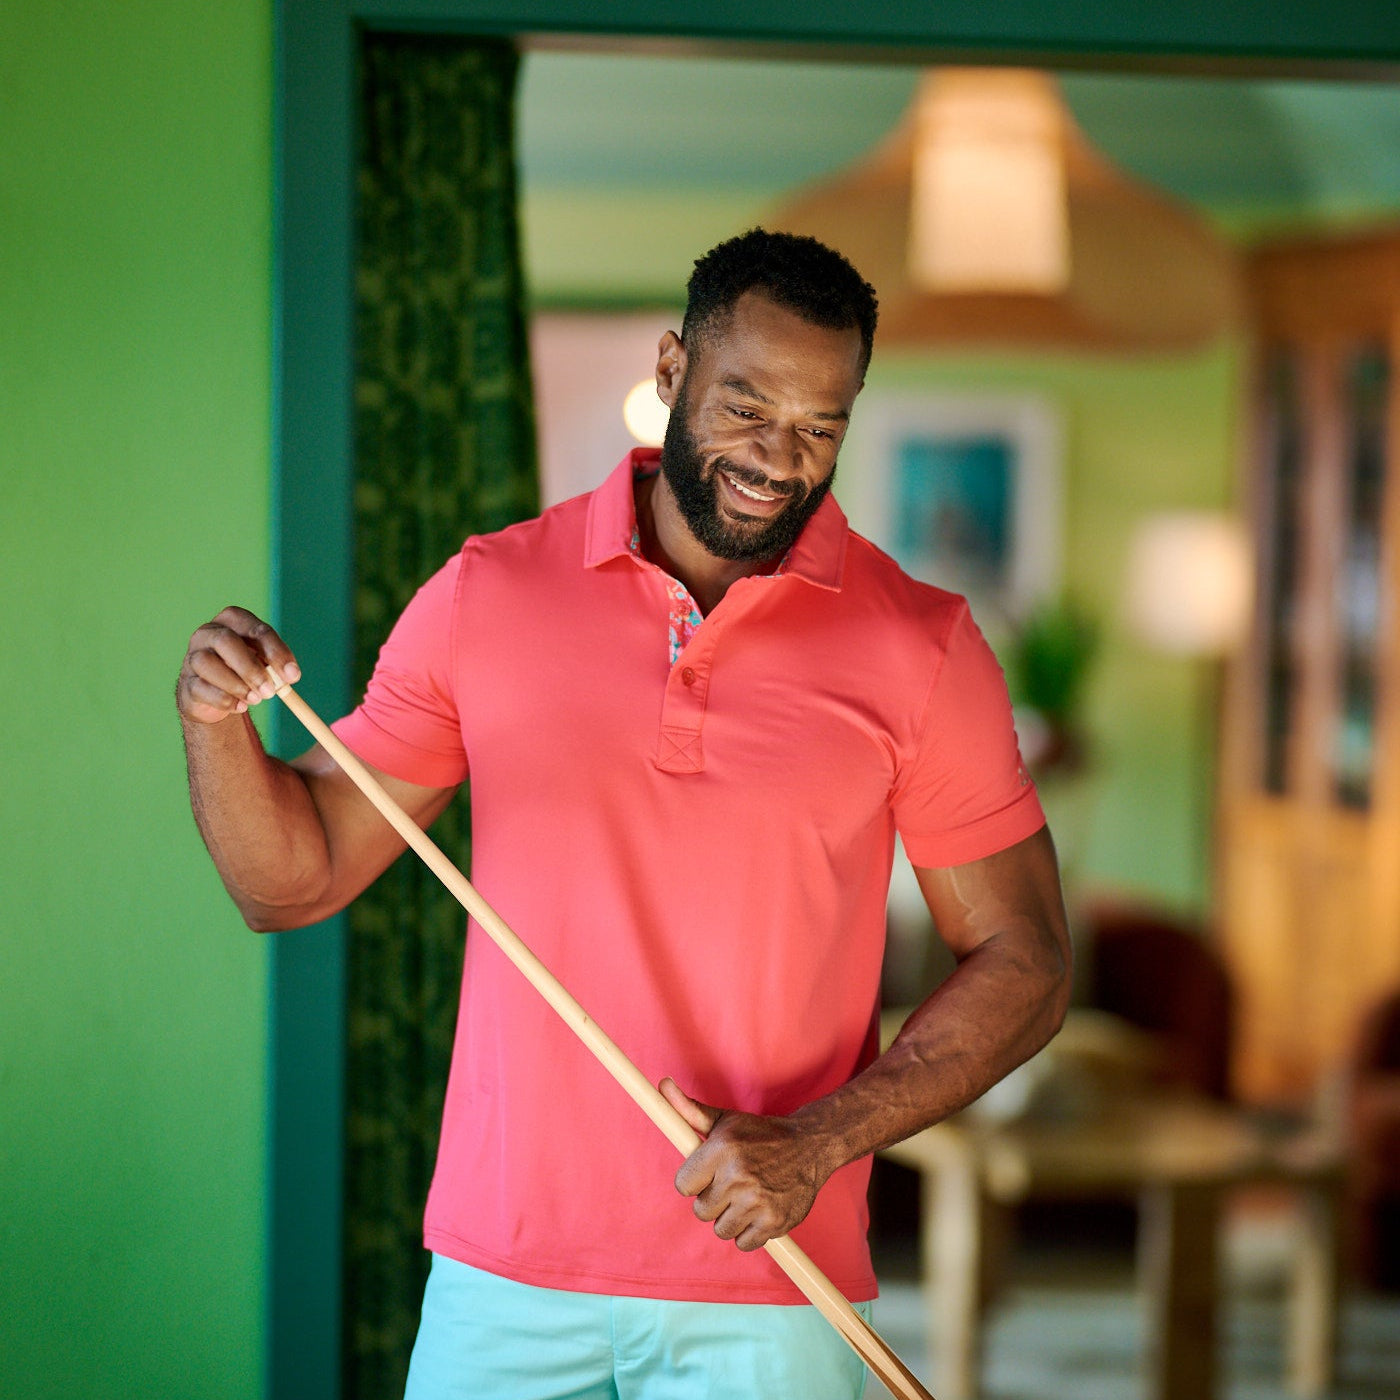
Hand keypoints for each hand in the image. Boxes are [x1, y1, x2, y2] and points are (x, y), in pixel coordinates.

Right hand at [177, 606, 301, 724]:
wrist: (215, 696)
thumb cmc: (244, 671)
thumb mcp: (264, 663)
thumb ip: (276, 667)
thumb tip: (289, 676)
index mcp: (234, 620)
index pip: (256, 629)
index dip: (277, 652)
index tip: (292, 676)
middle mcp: (209, 633)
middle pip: (226, 641)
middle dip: (251, 668)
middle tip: (270, 691)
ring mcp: (193, 656)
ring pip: (207, 663)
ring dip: (236, 685)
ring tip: (255, 700)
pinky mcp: (186, 681)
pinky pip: (200, 688)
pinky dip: (224, 700)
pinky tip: (239, 707)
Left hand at [660, 1077, 829, 1251]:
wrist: (810, 1146)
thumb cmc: (760, 1135)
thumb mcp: (725, 1120)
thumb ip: (689, 1111)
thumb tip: (664, 1086)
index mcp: (721, 1149)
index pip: (683, 1185)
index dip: (694, 1181)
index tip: (708, 1175)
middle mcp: (738, 1176)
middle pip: (701, 1211)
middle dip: (713, 1200)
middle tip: (731, 1185)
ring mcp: (757, 1202)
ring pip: (721, 1230)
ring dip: (730, 1218)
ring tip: (746, 1197)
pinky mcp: (774, 1222)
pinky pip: (743, 1243)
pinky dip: (749, 1232)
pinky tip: (759, 1211)